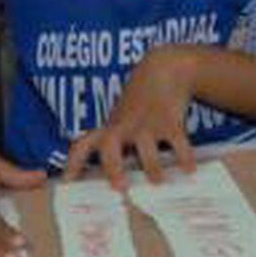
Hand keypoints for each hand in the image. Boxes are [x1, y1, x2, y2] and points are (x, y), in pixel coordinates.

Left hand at [65, 45, 199, 189]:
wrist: (162, 69)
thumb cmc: (139, 102)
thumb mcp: (121, 119)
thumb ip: (116, 144)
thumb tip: (117, 180)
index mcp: (110, 129)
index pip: (84, 146)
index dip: (73, 165)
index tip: (66, 182)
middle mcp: (124, 127)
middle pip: (111, 148)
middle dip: (113, 168)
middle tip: (120, 187)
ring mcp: (147, 124)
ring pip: (147, 148)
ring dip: (153, 166)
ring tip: (158, 182)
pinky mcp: (170, 120)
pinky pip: (178, 142)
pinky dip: (184, 157)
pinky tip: (189, 170)